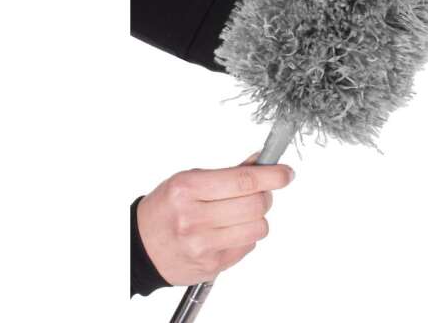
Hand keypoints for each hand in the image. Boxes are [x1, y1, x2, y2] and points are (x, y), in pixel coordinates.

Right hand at [136, 155, 294, 285]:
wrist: (141, 248)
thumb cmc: (166, 209)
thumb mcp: (188, 181)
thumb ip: (228, 173)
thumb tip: (263, 162)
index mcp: (187, 189)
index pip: (243, 181)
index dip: (272, 175)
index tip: (286, 173)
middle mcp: (193, 218)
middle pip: (256, 204)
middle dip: (265, 196)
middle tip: (258, 193)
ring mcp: (202, 244)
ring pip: (258, 228)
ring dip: (257, 219)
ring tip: (240, 215)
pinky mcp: (211, 264)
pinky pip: (248, 246)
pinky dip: (245, 236)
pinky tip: (227, 232)